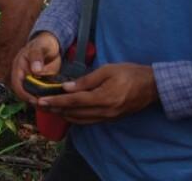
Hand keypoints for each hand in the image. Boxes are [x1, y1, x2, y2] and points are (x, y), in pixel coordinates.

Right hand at [10, 32, 61, 103]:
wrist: (50, 45)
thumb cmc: (42, 44)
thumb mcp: (39, 47)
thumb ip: (36, 57)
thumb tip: (35, 70)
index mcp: (18, 69)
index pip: (17, 86)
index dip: (24, 94)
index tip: (34, 100)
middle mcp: (23, 77)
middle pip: (24, 94)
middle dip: (33, 102)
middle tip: (45, 106)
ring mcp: (32, 82)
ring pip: (33, 96)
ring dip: (41, 102)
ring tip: (51, 107)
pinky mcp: (41, 85)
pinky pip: (42, 95)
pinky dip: (47, 99)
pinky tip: (55, 103)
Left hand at [38, 63, 157, 123]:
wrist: (152, 86)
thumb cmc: (130, 73)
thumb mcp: (107, 70)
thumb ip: (86, 80)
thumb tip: (67, 88)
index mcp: (103, 98)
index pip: (73, 102)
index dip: (56, 102)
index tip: (41, 101)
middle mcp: (104, 111)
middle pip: (74, 113)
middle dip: (55, 110)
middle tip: (39, 105)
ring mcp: (108, 117)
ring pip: (80, 120)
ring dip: (64, 115)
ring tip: (49, 109)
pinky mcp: (111, 119)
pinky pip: (89, 121)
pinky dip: (76, 117)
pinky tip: (68, 112)